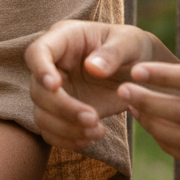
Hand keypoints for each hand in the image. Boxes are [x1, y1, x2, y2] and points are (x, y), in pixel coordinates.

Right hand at [26, 21, 160, 149]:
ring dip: (66, 128)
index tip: (55, 86)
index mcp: (64, 39)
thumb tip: (93, 68)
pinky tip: (91, 138)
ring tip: (98, 130)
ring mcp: (58, 91)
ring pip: (41, 114)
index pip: (37, 52)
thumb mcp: (129, 43)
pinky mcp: (65, 113)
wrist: (142, 71)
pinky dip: (67, 141)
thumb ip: (113, 53)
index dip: (40, 69)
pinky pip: (51, 132)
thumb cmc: (132, 48)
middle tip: (94, 118)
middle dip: (63, 108)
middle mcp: (54, 65)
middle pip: (37, 90)